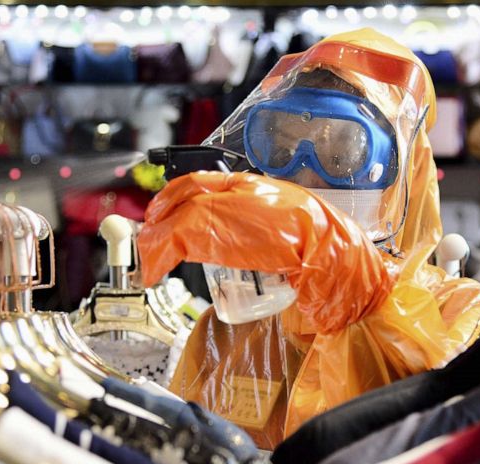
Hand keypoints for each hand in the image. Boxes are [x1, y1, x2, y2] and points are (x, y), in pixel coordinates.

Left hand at [138, 171, 394, 332]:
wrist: (331, 255)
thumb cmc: (319, 246)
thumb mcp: (283, 230)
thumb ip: (259, 228)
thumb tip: (239, 242)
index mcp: (256, 184)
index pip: (203, 180)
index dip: (176, 195)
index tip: (162, 212)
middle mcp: (241, 188)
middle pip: (186, 193)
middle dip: (161, 214)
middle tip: (148, 236)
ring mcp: (230, 206)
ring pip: (179, 215)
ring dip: (156, 239)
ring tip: (149, 259)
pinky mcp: (220, 229)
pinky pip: (179, 236)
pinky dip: (161, 253)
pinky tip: (156, 268)